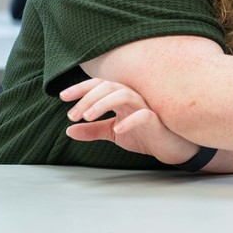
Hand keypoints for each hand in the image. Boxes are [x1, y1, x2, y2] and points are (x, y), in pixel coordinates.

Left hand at [61, 78, 200, 165]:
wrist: (170, 148)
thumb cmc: (144, 135)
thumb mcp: (113, 133)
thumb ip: (93, 130)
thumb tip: (69, 130)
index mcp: (122, 98)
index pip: (100, 85)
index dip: (81, 88)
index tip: (63, 97)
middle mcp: (133, 98)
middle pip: (108, 86)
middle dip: (87, 98)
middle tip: (73, 115)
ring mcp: (145, 107)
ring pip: (123, 95)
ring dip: (102, 104)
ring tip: (87, 117)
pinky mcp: (156, 120)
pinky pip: (143, 115)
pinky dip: (128, 120)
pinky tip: (117, 129)